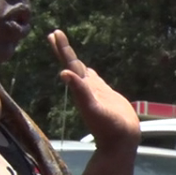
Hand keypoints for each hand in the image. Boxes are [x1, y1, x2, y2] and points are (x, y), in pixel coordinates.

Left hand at [48, 29, 139, 149]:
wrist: (121, 141)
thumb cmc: (108, 127)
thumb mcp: (93, 108)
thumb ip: (79, 91)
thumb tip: (63, 73)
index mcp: (81, 88)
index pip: (70, 64)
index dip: (63, 49)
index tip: (54, 33)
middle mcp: (85, 88)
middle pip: (73, 64)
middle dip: (64, 49)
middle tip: (55, 33)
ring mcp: (96, 92)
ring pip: (82, 71)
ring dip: (74, 60)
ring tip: (67, 50)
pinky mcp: (106, 96)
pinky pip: (95, 80)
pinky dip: (89, 73)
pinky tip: (88, 71)